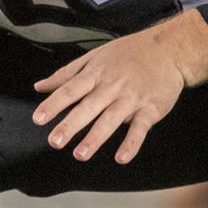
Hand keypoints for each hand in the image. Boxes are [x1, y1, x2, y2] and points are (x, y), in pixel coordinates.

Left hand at [32, 10, 207, 163]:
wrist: (169, 49)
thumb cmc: (129, 53)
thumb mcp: (95, 56)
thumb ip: (67, 74)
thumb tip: (39, 86)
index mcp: (96, 73)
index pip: (71, 89)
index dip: (54, 104)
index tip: (38, 118)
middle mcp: (112, 86)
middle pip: (88, 107)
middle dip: (70, 125)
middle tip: (54, 141)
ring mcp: (131, 99)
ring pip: (111, 120)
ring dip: (95, 138)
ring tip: (80, 154)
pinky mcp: (150, 109)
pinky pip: (139, 129)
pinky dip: (131, 143)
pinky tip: (121, 158)